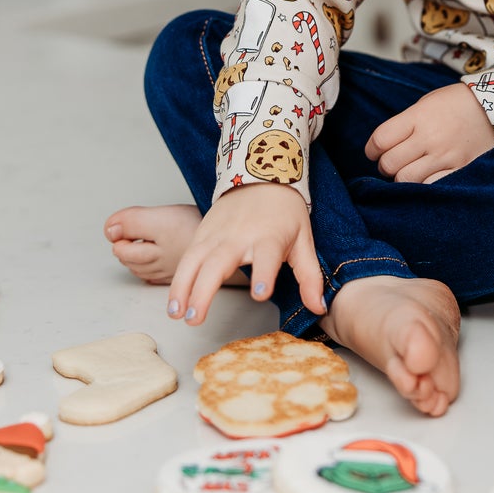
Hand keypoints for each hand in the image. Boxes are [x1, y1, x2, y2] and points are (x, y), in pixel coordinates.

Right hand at [166, 184, 325, 327]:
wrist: (261, 174)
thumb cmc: (284, 211)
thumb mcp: (303, 240)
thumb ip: (310, 277)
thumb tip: (319, 308)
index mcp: (268, 237)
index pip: (267, 256)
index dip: (264, 274)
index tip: (260, 293)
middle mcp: (239, 236)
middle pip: (218, 262)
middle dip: (204, 291)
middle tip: (196, 318)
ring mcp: (216, 234)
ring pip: (194, 260)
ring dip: (182, 288)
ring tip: (176, 314)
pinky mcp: (202, 232)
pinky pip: (186, 257)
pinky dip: (178, 279)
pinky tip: (174, 302)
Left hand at [366, 83, 493, 183]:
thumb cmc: (456, 104)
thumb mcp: (427, 104)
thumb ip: (405, 124)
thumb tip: (383, 147)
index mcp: (419, 116)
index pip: (381, 139)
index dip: (371, 149)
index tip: (374, 152)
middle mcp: (430, 137)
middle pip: (389, 163)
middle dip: (386, 166)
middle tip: (393, 163)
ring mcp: (446, 156)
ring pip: (406, 179)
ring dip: (403, 178)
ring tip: (410, 171)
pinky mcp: (460, 169)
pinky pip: (431, 187)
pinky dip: (423, 186)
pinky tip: (426, 178)